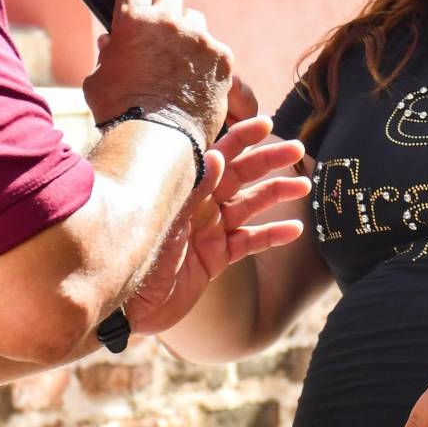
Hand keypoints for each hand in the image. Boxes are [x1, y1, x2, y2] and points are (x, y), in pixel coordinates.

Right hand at [82, 0, 233, 143]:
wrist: (156, 138)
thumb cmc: (120, 112)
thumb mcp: (100, 80)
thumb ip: (107, 55)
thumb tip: (110, 41)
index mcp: (133, 19)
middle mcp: (167, 21)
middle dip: (165, 10)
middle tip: (161, 34)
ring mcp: (198, 37)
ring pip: (195, 20)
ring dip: (188, 34)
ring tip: (180, 63)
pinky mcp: (222, 57)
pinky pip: (216, 48)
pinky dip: (209, 61)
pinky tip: (200, 81)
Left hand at [123, 116, 309, 335]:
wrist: (123, 303)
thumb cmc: (132, 253)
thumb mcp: (163, 218)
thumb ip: (193, 190)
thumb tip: (219, 156)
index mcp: (184, 188)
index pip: (216, 154)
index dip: (241, 137)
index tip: (266, 124)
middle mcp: (199, 205)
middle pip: (240, 176)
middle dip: (269, 161)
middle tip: (298, 150)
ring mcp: (209, 231)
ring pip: (250, 206)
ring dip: (276, 194)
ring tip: (304, 186)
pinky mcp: (215, 258)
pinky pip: (249, 242)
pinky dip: (272, 236)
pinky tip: (295, 230)